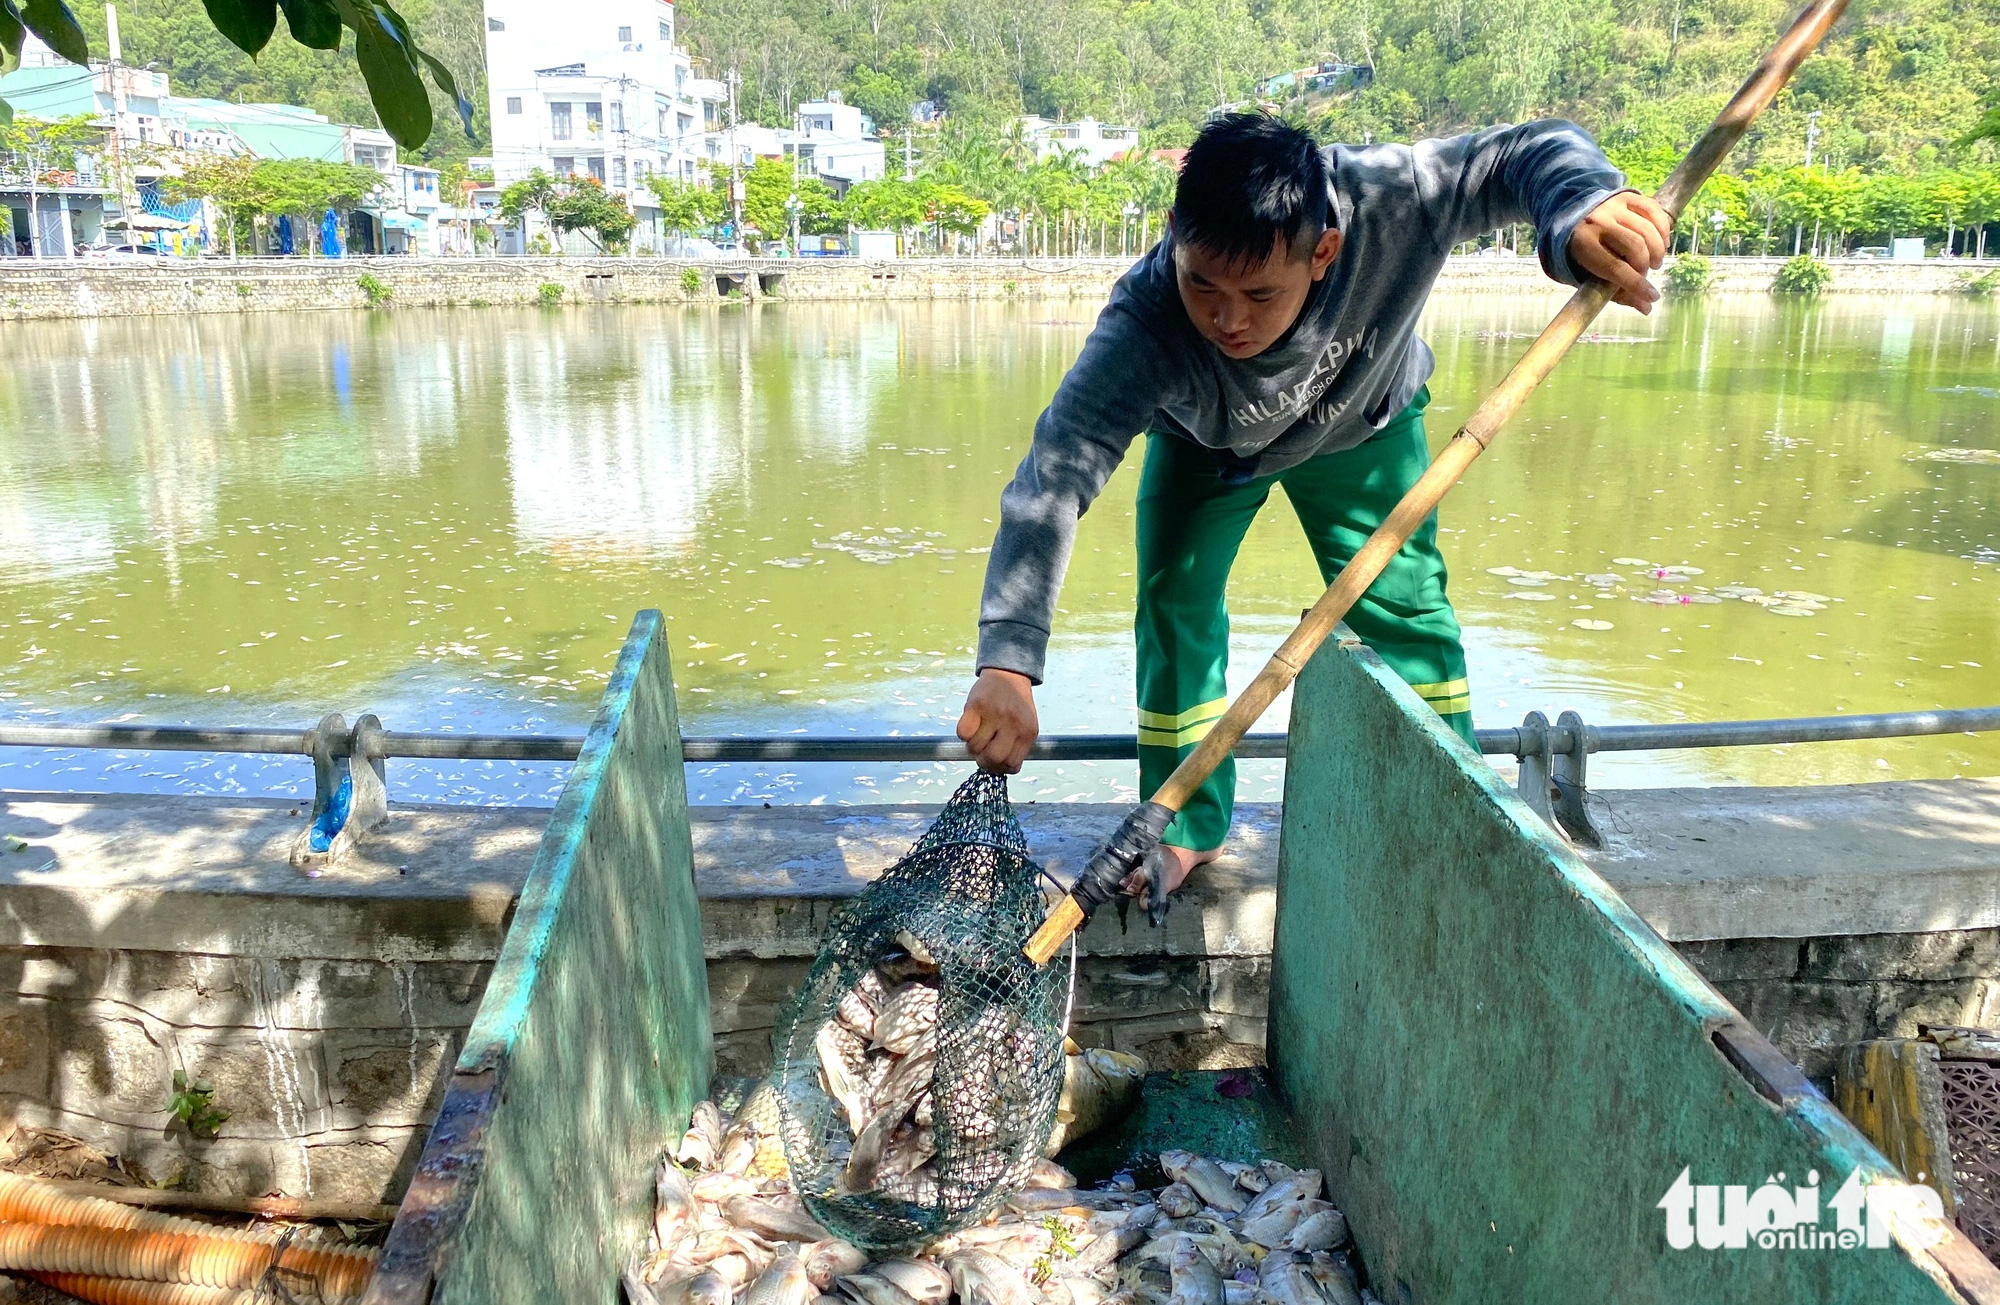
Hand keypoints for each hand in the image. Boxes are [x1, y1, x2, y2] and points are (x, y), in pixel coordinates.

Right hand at [956, 668, 1038, 773]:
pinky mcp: (976, 705)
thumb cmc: (1016, 706)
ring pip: (975, 747)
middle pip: (994, 758)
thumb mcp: (1026, 726)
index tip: (994, 762)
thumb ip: (1016, 747)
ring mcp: (994, 714)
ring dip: (973, 746)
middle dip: (984, 762)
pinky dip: (963, 734)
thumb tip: (998, 769)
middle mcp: (1013, 723)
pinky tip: (970, 726)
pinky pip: (963, 732)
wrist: (1009, 674)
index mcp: (1027, 732)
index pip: (1012, 765)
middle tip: (981, 754)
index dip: (999, 768)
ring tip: (978, 735)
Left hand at [1568, 191, 1673, 313]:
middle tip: (1647, 274)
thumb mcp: (1590, 274)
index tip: (1652, 296)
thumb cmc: (1584, 252)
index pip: (1614, 268)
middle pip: (1635, 246)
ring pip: (1646, 229)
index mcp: (1583, 245)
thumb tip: (1646, 308)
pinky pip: (1653, 210)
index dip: (1636, 284)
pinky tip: (1663, 242)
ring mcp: (1613, 206)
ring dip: (1658, 249)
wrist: (1572, 216)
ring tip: (1655, 262)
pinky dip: (1662, 228)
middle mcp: (1598, 222)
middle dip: (1645, 266)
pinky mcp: (1626, 196)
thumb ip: (1617, 292)